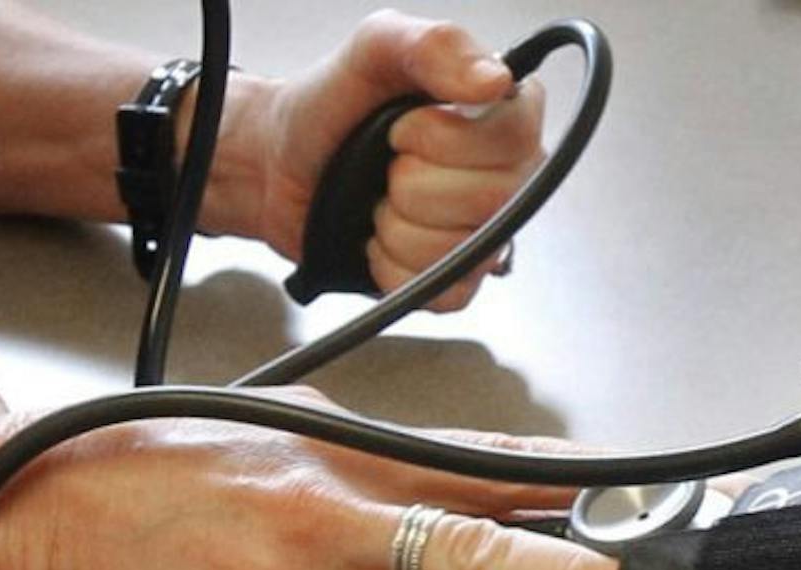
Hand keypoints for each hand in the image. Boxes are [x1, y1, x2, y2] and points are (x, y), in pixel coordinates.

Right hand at [0, 396, 615, 569]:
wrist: (53, 507)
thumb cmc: (182, 466)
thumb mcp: (299, 429)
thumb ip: (399, 457)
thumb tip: (497, 466)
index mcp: (351, 465)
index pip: (486, 468)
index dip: (572, 482)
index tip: (642, 501)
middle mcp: (329, 529)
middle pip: (473, 561)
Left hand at [221, 12, 546, 309]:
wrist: (284, 165)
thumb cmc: (334, 106)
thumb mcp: (373, 50)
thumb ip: (434, 46)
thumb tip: (494, 80)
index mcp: (504, 114)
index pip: (516, 137)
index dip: (446, 137)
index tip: (403, 125)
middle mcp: (511, 177)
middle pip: (490, 200)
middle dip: (413, 182)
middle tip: (388, 163)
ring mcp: (489, 237)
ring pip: (459, 249)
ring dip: (397, 224)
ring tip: (381, 198)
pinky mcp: (458, 284)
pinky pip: (441, 291)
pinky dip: (391, 265)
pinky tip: (381, 237)